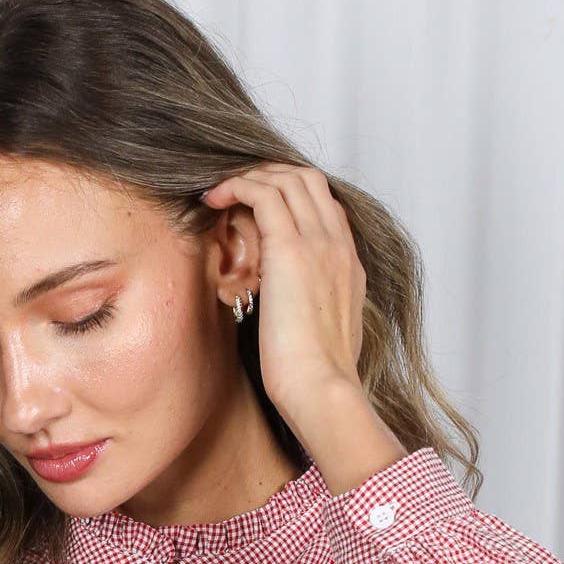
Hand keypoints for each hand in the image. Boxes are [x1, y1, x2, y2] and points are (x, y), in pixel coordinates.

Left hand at [200, 163, 366, 419]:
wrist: (322, 389)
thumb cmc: (316, 378)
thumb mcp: (324, 334)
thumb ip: (314, 309)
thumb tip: (293, 310)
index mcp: (349, 264)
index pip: (324, 205)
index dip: (290, 194)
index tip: (258, 206)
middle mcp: (338, 244)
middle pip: (307, 179)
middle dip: (268, 174)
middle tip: (235, 191)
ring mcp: (318, 242)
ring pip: (287, 178)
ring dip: (249, 176)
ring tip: (219, 192)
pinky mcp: (290, 249)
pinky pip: (263, 193)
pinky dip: (237, 186)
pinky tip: (214, 198)